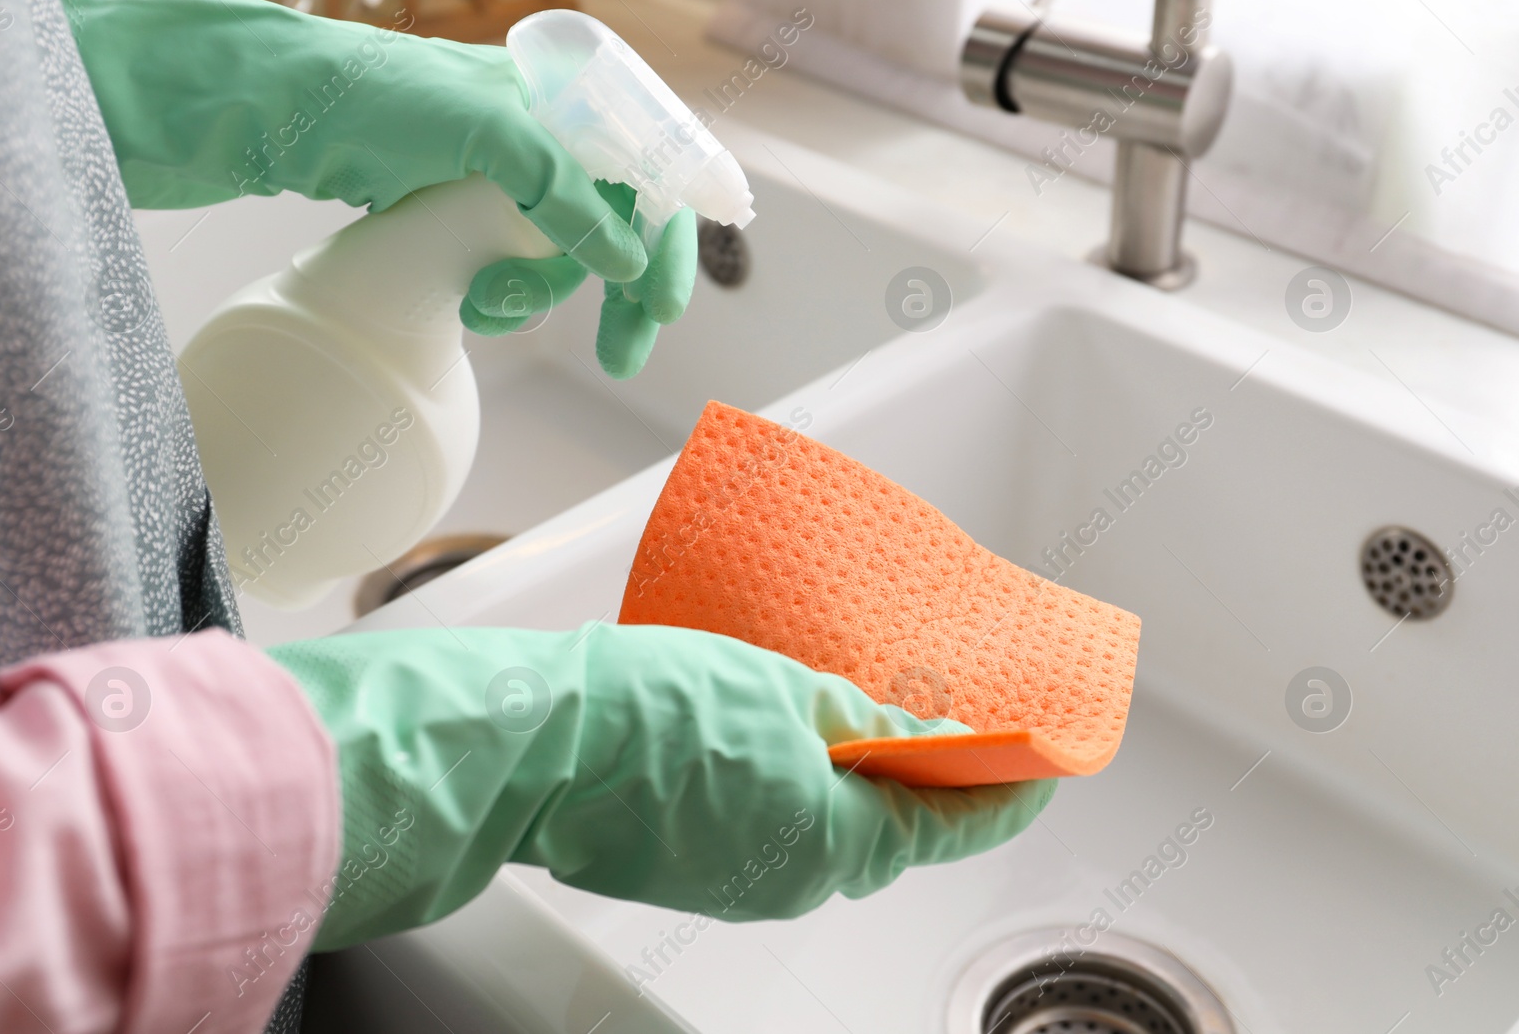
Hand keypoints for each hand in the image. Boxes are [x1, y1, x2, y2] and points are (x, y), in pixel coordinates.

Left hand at [54, 0, 696, 375]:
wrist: (266, 112)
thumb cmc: (369, 100)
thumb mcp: (482, 132)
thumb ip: (563, 186)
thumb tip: (626, 255)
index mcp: (565, 95)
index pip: (653, 170)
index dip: (670, 238)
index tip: (662, 306)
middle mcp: (545, 131)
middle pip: (620, 222)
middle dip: (623, 290)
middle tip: (623, 356)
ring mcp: (502, 173)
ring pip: (565, 255)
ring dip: (541, 294)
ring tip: (490, 308)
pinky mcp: (462, 208)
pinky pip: (513, 265)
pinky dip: (504, 295)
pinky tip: (472, 304)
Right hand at [269, 623, 1053, 948]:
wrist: (529, 745)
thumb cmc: (649, 710)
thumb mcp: (781, 690)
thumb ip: (862, 717)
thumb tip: (920, 731)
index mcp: (834, 840)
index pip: (951, 824)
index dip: (1006, 790)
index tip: (1044, 764)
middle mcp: (793, 881)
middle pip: (889, 832)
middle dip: (926, 778)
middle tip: (955, 720)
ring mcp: (739, 883)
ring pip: (827, 830)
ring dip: (857, 780)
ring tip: (867, 713)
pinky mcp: (692, 869)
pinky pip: (772, 830)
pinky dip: (799, 790)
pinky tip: (785, 739)